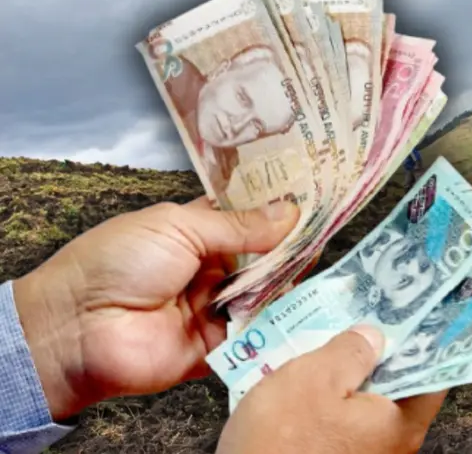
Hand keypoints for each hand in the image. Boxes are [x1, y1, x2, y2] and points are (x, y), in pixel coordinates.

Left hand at [12, 196, 300, 420]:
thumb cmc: (115, 263)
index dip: (275, 208)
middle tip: (325, 227)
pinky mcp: (218, 344)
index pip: (246, 217)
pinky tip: (300, 299)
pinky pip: (256, 331)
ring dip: (285, 278)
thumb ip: (239, 226)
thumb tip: (290, 213)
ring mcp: (215, 306)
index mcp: (195, 231)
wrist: (77, 328)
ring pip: (265, 291)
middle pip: (262, 255)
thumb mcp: (179, 227)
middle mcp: (209, 267)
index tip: (312, 197)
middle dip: (289, 243)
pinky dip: (275, 318)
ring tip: (315, 259)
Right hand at [216, 325, 446, 453]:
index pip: (432, 373)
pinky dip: (335, 398)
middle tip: (367, 316)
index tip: (413, 311)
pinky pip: (347, 421)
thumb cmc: (280, 440)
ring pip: (370, 403)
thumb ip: (351, 351)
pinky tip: (312, 378)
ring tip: (334, 340)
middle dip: (383, 352)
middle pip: (401, 386)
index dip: (424, 339)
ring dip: (353, 375)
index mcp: (401, 423)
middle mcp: (393, 445)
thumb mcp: (314, 378)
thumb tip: (375, 337)